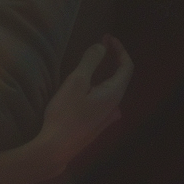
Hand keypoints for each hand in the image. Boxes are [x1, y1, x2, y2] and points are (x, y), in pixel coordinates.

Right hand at [36, 36, 132, 174]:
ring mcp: (108, 117)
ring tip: (95, 61)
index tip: (107, 37)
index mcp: (114, 93)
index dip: (120, 49)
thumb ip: (90, 62)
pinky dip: (101, 84)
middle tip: (101, 43)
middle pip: (121, 77)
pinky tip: (91, 87)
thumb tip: (101, 46)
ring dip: (107, 71)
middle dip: (113, 58)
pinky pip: (106, 99)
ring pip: (113, 89)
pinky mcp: (98, 124)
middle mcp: (116, 105)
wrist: (56, 147)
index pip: (127, 66)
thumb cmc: (65, 113)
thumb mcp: (76, 82)